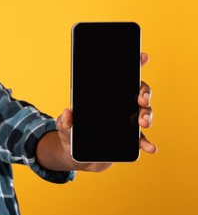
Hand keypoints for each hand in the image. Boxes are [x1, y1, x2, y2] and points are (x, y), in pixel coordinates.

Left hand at [55, 52, 156, 171]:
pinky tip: (150, 147)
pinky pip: (141, 139)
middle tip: (142, 99)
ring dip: (147, 115)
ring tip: (143, 122)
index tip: (142, 56)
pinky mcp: (129, 139)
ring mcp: (126, 122)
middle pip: (138, 93)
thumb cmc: (71, 136)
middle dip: (144, 93)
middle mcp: (119, 106)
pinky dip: (146, 143)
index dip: (133, 65)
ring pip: (143, 113)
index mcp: (104, 97)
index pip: (121, 77)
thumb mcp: (65, 128)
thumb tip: (67, 112)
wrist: (77, 157)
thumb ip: (65, 121)